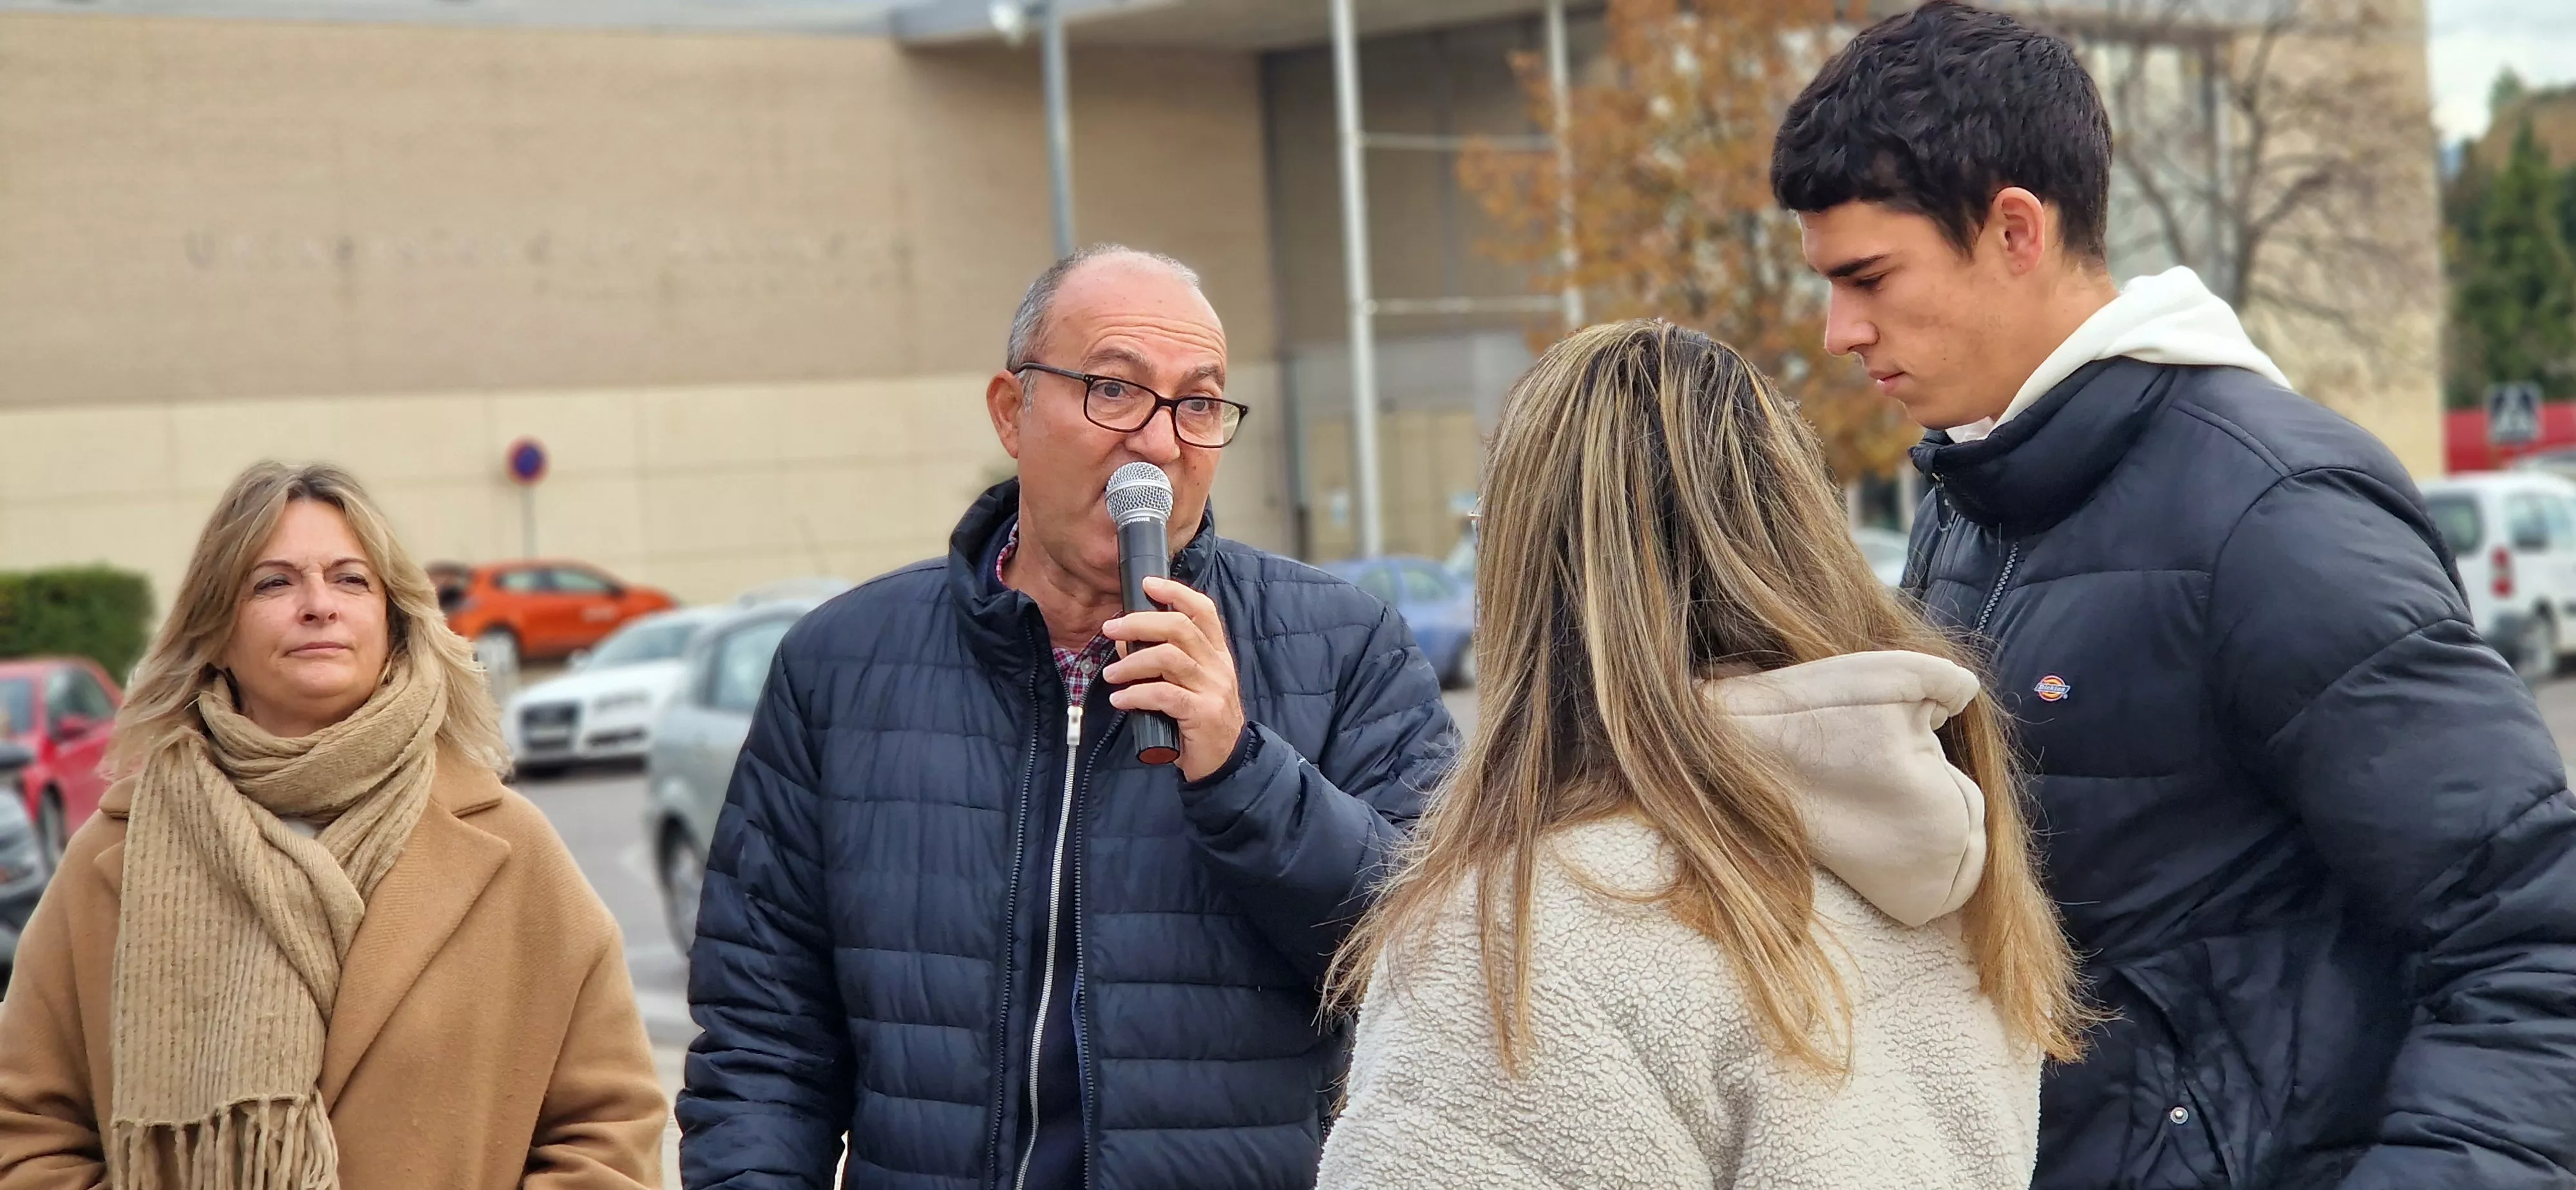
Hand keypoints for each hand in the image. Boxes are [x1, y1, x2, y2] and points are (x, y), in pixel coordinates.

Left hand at [1102, 575, 1247, 781]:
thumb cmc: (1198, 720)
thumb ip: (1160, 662)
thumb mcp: (1185, 685)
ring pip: (1169, 658)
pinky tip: (1120, 699)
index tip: (1148, 584)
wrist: (1225, 762)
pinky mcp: (1202, 713)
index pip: (1203, 610)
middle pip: (1179, 628)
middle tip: (1110, 629)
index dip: (1176, 592)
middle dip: (1139, 623)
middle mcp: (1217, 666)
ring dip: (1132, 662)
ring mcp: (1213, 689)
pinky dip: (1136, 694)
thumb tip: (1123, 640)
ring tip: (1111, 674)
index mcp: (1216, 653)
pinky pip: (1164, 694)